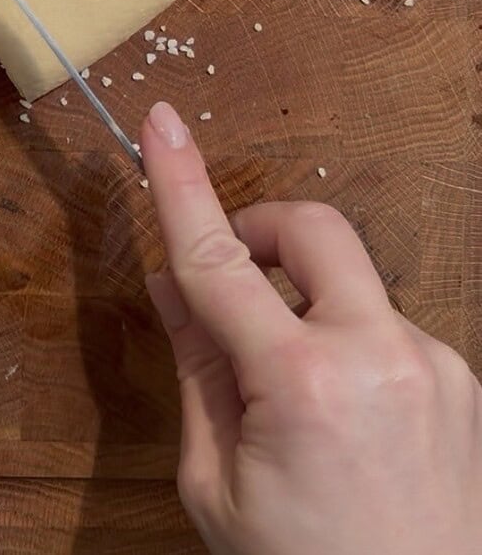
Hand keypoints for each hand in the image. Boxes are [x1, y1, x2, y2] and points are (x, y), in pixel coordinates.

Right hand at [141, 101, 481, 554]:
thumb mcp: (218, 487)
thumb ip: (198, 370)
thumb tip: (173, 284)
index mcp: (305, 387)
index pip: (220, 260)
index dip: (179, 184)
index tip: (161, 125)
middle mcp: (382, 357)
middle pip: (313, 228)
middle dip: (262, 230)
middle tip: (231, 276)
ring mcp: (433, 365)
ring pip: (349, 282)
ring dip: (305, 304)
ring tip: (287, 390)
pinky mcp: (461, 380)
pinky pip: (386, 326)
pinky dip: (346, 342)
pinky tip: (337, 414)